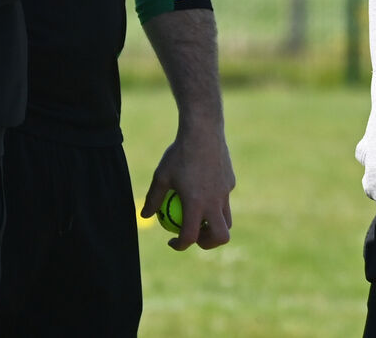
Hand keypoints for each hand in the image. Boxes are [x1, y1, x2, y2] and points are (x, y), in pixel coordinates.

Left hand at [140, 123, 234, 251]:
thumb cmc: (179, 153)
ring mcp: (226, 192)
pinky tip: (203, 187)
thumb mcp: (161, 175)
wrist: (203, 130)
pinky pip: (225, 198)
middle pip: (221, 236)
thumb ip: (154, 198)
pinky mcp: (231, 181)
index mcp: (196, 204)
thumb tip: (144, 215)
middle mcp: (215, 202)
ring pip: (227, 219)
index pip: (190, 237)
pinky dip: (216, 202)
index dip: (180, 245)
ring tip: (201, 218)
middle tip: (195, 237)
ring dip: (215, 225)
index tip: (172, 241)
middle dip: (209, 243)